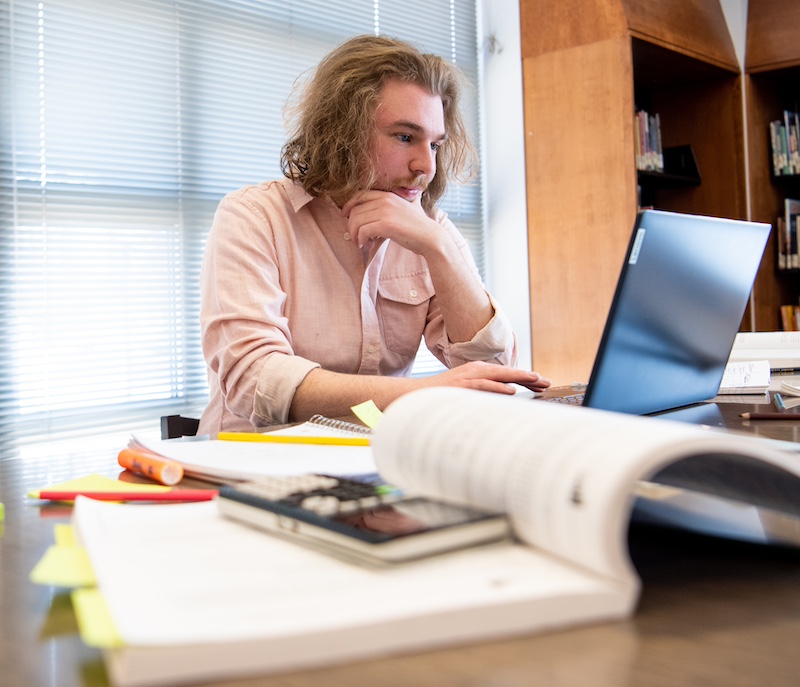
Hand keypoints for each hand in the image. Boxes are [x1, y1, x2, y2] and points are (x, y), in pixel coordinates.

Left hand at [341, 190, 440, 255]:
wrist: (430, 237)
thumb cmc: (417, 227)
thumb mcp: (405, 209)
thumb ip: (393, 206)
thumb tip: (379, 211)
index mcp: (388, 195)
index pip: (359, 195)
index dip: (348, 205)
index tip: (344, 216)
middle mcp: (385, 200)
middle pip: (355, 210)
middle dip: (350, 226)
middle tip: (356, 238)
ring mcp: (386, 211)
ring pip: (356, 221)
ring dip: (355, 235)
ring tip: (361, 243)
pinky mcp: (386, 224)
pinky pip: (363, 230)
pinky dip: (361, 239)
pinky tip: (367, 244)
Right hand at [420, 361, 551, 395]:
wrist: (417, 395)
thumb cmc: (443, 396)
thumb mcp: (467, 392)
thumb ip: (484, 394)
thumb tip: (503, 402)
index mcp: (479, 371)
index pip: (507, 374)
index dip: (526, 378)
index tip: (542, 384)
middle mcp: (476, 370)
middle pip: (508, 372)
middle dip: (529, 377)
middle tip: (547, 382)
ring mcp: (469, 376)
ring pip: (500, 375)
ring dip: (519, 378)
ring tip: (536, 381)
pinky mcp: (463, 384)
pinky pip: (484, 385)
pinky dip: (499, 387)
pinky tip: (511, 390)